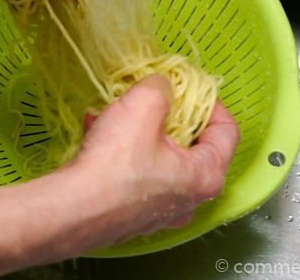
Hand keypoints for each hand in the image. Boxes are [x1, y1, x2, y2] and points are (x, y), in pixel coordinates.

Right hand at [58, 74, 238, 250]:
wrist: (72, 208)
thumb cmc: (114, 165)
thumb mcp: (142, 107)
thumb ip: (160, 88)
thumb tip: (161, 85)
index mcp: (205, 176)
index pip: (228, 132)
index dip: (212, 102)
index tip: (191, 87)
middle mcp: (188, 199)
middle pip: (191, 146)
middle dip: (168, 117)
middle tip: (150, 100)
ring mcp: (158, 211)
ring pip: (158, 159)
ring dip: (139, 132)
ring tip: (114, 113)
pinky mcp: (129, 215)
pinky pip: (133, 174)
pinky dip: (119, 152)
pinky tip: (95, 133)